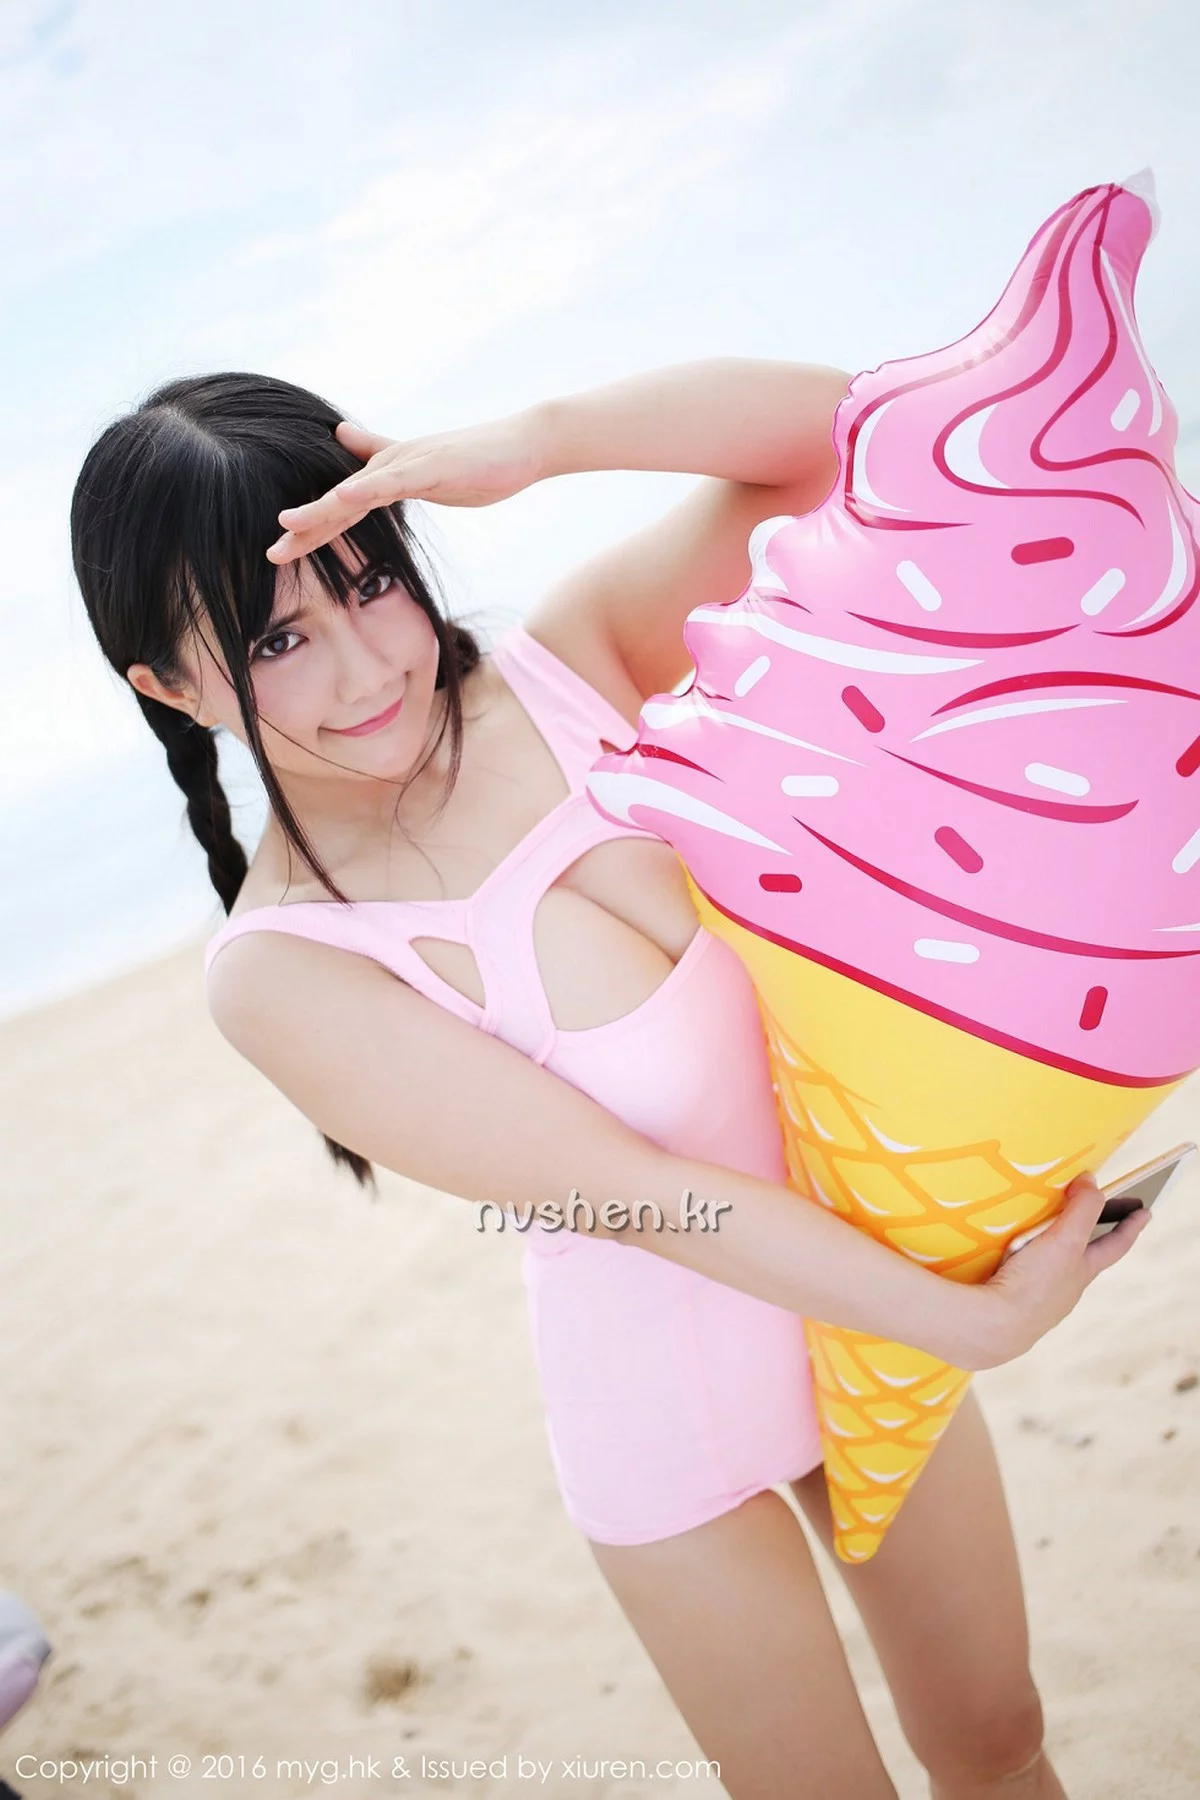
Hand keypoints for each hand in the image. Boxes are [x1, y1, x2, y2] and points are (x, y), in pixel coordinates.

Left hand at [266, 410, 548, 563]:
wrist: (523, 444)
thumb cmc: (481, 462)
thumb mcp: (427, 471)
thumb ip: (388, 460)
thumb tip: (347, 440)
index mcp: (390, 475)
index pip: (344, 507)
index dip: (313, 527)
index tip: (282, 550)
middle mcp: (391, 466)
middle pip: (340, 502)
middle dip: (305, 528)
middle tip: (271, 553)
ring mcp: (410, 464)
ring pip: (358, 491)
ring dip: (322, 508)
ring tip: (288, 525)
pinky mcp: (432, 465)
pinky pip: (394, 479)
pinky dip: (367, 487)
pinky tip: (344, 496)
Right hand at [966, 1171, 1152, 1369]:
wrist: (994, 1326)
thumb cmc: (1034, 1284)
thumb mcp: (1065, 1241)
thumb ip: (1082, 1209)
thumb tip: (1091, 1182)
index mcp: (1082, 1271)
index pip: (1114, 1244)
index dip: (1131, 1226)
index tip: (1146, 1212)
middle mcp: (1067, 1288)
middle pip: (1086, 1257)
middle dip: (1092, 1235)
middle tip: (1098, 1213)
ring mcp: (1042, 1299)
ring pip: (1056, 1269)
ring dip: (1056, 1250)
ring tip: (1045, 1232)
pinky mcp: (1015, 1304)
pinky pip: (1026, 1278)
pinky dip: (1026, 1265)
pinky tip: (1011, 1261)